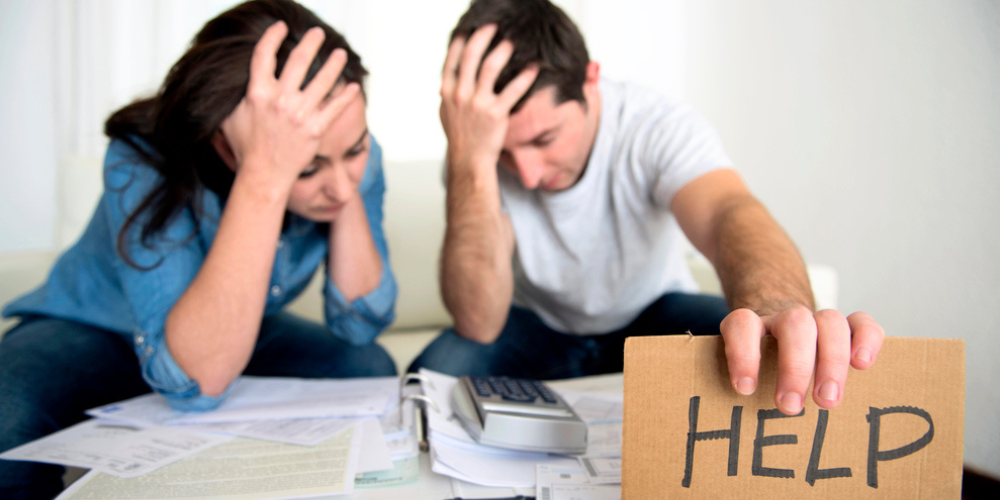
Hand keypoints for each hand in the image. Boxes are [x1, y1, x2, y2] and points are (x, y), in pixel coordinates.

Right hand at [220, 21, 359, 186]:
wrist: (263, 175)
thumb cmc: (245, 148)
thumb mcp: (229, 117)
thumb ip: (235, 96)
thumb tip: (232, 81)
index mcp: (257, 93)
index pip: (264, 55)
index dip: (272, 37)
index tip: (280, 28)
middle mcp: (280, 100)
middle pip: (298, 60)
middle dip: (310, 42)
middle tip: (318, 33)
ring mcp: (300, 114)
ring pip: (322, 80)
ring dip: (333, 64)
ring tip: (340, 54)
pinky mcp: (316, 129)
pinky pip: (335, 107)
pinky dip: (345, 96)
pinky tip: (353, 87)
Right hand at [439, 24, 537, 171]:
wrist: (468, 161)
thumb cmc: (459, 138)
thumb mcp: (446, 113)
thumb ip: (448, 93)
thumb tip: (448, 78)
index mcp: (447, 91)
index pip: (452, 58)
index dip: (461, 40)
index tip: (470, 28)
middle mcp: (460, 94)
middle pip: (471, 55)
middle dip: (483, 36)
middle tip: (494, 27)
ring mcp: (478, 103)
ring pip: (491, 67)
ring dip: (503, 50)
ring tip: (511, 42)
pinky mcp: (496, 113)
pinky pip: (513, 89)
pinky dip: (525, 76)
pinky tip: (533, 67)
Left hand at [721, 306, 884, 414]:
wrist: (778, 328)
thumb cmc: (759, 363)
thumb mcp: (743, 371)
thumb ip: (742, 386)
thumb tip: (733, 426)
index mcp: (753, 325)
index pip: (743, 324)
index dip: (743, 353)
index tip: (745, 389)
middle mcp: (784, 317)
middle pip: (794, 324)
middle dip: (795, 367)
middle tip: (789, 407)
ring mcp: (816, 319)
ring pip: (830, 322)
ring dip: (831, 361)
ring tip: (827, 401)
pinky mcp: (846, 326)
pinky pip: (861, 322)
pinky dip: (866, 339)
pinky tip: (863, 364)